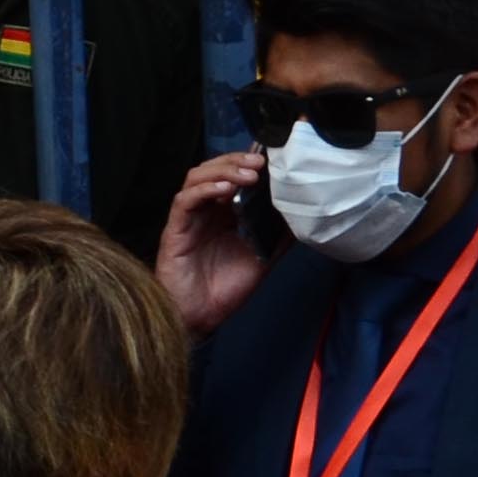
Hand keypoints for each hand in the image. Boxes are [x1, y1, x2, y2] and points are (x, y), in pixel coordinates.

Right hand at [157, 154, 274, 336]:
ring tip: (246, 175)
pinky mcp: (174, 229)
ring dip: (222, 170)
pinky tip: (224, 190)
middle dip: (237, 160)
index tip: (271, 159)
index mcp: (224, 213)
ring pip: (197, 177)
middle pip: (214, 169)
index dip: (248, 162)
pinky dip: (204, 190)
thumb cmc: (226, 289)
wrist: (202, 317)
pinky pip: (185, 201)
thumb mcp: (263, 256)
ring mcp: (189, 218)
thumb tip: (303, 214)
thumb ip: (278, 234)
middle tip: (260, 162)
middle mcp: (205, 210)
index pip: (233, 175)